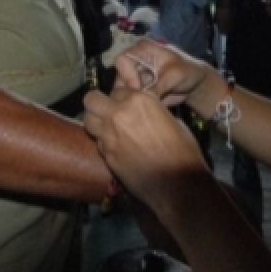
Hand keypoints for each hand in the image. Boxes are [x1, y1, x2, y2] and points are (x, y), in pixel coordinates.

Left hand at [83, 84, 208, 211]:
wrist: (177, 182)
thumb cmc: (182, 149)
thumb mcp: (170, 118)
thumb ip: (150, 109)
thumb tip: (143, 111)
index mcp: (139, 100)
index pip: (118, 89)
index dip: (123, 97)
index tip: (128, 104)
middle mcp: (118, 114)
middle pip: (92, 99)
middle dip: (99, 103)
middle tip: (109, 111)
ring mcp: (109, 135)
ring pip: (88, 119)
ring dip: (96, 121)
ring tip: (108, 127)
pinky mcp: (106, 155)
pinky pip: (98, 141)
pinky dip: (103, 141)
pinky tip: (116, 146)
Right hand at [114, 39, 212, 106]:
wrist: (194, 85)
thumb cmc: (187, 72)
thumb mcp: (175, 76)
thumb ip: (159, 85)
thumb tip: (145, 98)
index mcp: (142, 50)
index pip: (122, 60)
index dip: (127, 75)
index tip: (138, 89)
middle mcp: (135, 62)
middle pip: (119, 76)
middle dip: (127, 91)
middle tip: (140, 103)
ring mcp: (135, 77)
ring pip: (121, 90)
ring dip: (130, 100)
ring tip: (142, 107)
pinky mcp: (137, 91)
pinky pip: (128, 99)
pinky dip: (134, 105)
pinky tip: (143, 111)